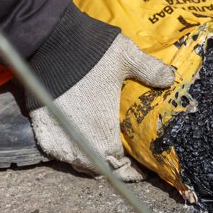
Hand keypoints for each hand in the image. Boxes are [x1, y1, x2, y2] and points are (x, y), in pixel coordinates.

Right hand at [30, 34, 174, 180]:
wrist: (49, 41)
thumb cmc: (92, 53)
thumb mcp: (128, 57)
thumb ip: (151, 70)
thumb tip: (171, 79)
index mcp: (102, 133)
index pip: (118, 167)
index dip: (130, 171)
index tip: (140, 171)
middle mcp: (77, 142)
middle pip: (97, 168)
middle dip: (111, 167)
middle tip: (125, 160)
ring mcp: (56, 137)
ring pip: (75, 162)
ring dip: (91, 160)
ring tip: (104, 151)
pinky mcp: (41, 128)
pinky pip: (57, 151)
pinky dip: (70, 151)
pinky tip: (80, 140)